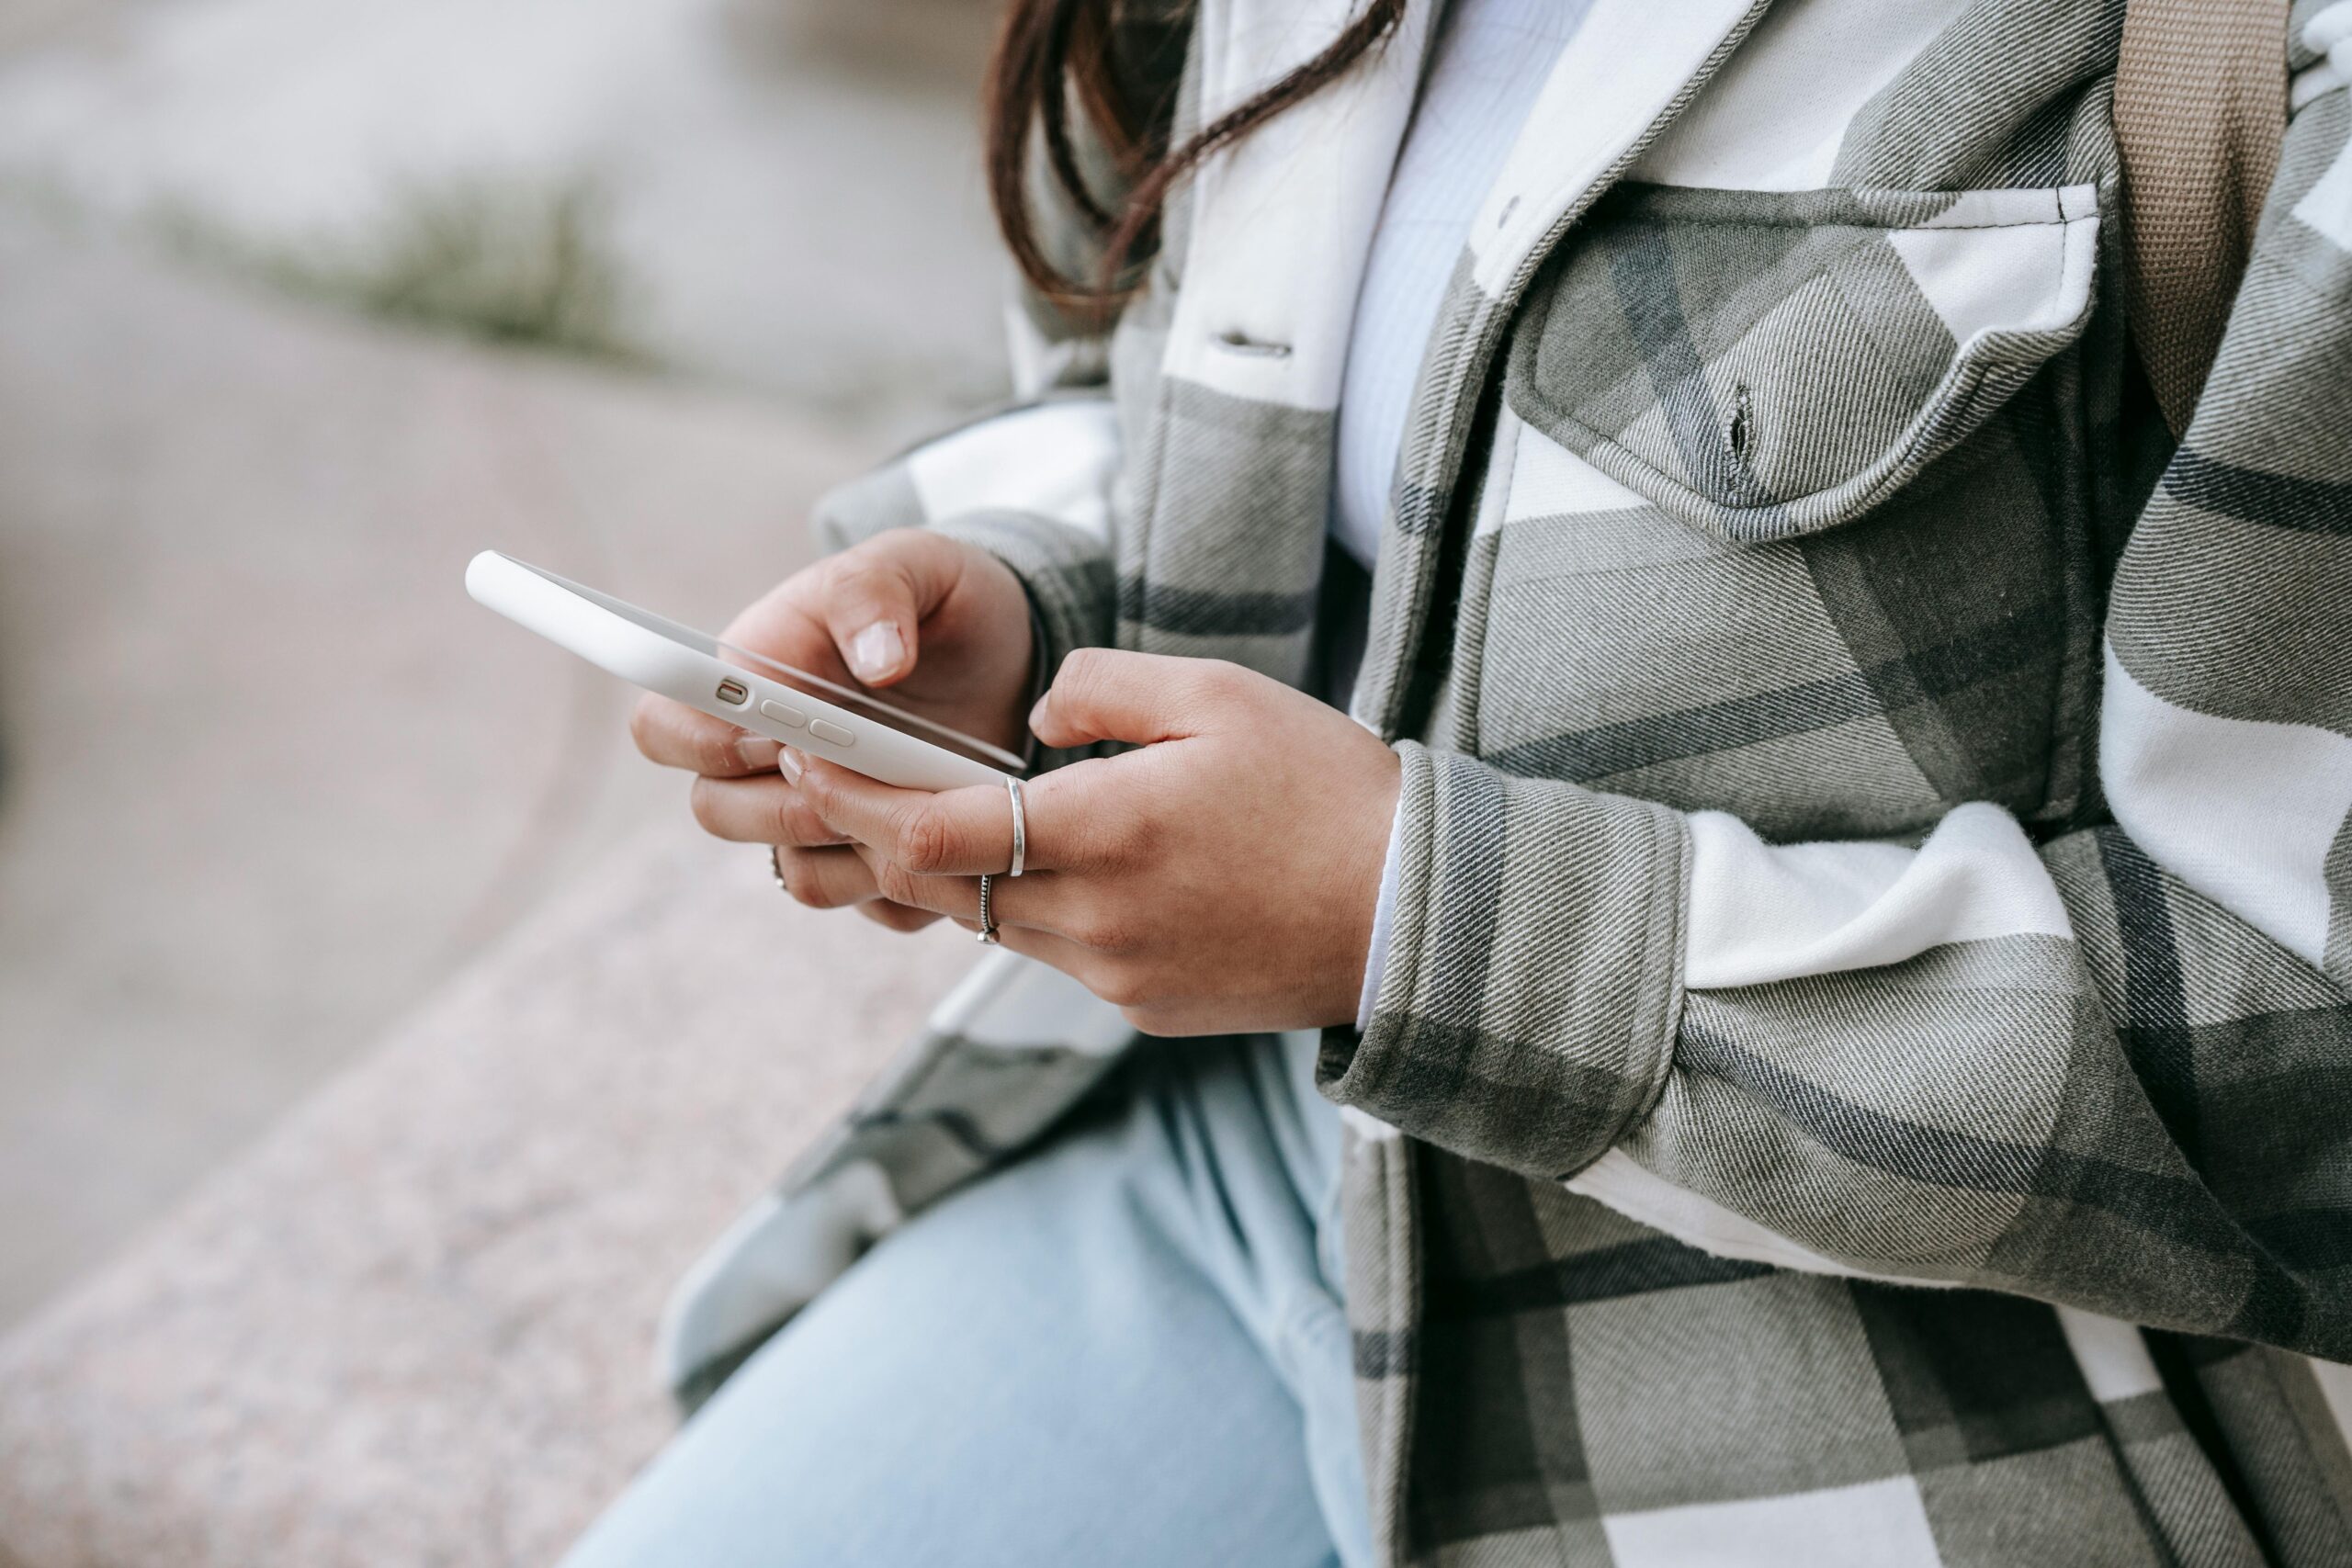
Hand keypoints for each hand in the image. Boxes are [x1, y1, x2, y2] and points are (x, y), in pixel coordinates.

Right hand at [631, 528, 1035, 932]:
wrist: (1007, 653)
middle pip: (717, 812)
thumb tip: (876, 661)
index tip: (774, 736)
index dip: (700, 743)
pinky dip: (911, 883)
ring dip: (855, 848)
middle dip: (787, 804)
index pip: (662, 725)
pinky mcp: (876, 859)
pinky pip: (872, 903)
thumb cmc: (939, 600)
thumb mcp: (915, 565)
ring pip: (796, 873)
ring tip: (924, 801)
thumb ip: (876, 592)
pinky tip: (957, 835)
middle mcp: (766, 759)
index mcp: (748, 678)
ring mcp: (819, 816)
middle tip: (862, 777)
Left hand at [793, 650, 1402, 1033]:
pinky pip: (1057, 951)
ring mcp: (1114, 975)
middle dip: (879, 831)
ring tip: (935, 810)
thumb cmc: (1324, 788)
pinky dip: (1034, 906)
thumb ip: (1098, 686)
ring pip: (993, 921)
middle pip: (942, 884)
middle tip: (830, 778)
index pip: (931, 829)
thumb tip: (1028, 709)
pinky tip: (1055, 863)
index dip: (853, 795)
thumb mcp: (1217, 694)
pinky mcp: (1141, 1006)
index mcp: (1106, 831)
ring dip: (957, 871)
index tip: (803, 757)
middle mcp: (1094, 919)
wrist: (1415, 915)